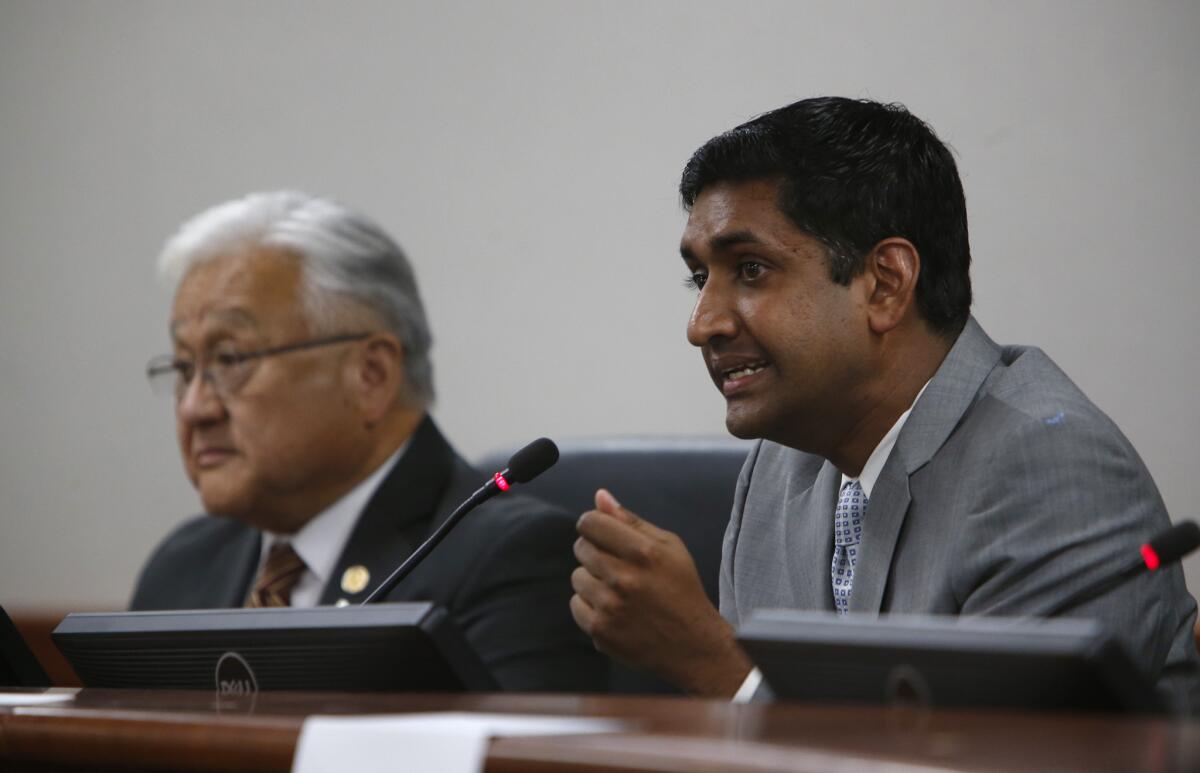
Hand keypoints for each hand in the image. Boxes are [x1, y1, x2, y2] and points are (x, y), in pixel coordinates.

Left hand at [570, 488, 752, 696]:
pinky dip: (591, 606)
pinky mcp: (601, 631)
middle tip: (619, 566)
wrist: (692, 644)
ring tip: (621, 591)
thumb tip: (599, 496)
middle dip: (595, 552)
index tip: (601, 533)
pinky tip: (615, 610)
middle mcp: (625, 578)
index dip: (594, 525)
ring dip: (593, 580)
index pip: (591, 522)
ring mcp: (610, 607)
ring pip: (577, 577)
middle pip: (582, 548)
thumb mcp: (668, 547)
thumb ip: (630, 521)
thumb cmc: (681, 588)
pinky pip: (576, 604)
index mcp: (643, 552)